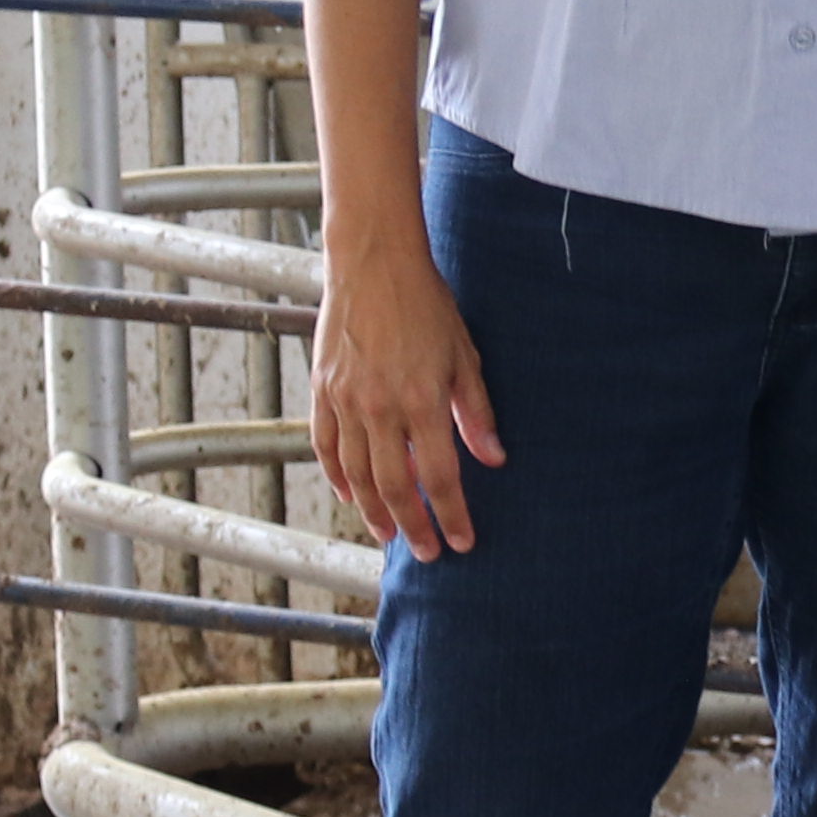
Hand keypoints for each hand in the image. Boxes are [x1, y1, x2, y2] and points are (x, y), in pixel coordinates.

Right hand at [311, 230, 501, 560]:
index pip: (440, 477)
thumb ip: (476, 412)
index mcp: (422, 400)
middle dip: (414, 526)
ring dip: (374, 512)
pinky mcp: (322, 390)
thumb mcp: (465, 355)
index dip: (452, 515)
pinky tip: (351, 496)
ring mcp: (345, 400)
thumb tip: (494, 459)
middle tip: (426, 552)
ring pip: (357, 475)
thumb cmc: (426, 305)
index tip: (461, 542)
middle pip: (395, 487)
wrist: (373, 263)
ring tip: (389, 535)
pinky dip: (337, 477)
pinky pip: (325, 447)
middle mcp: (380, 407)